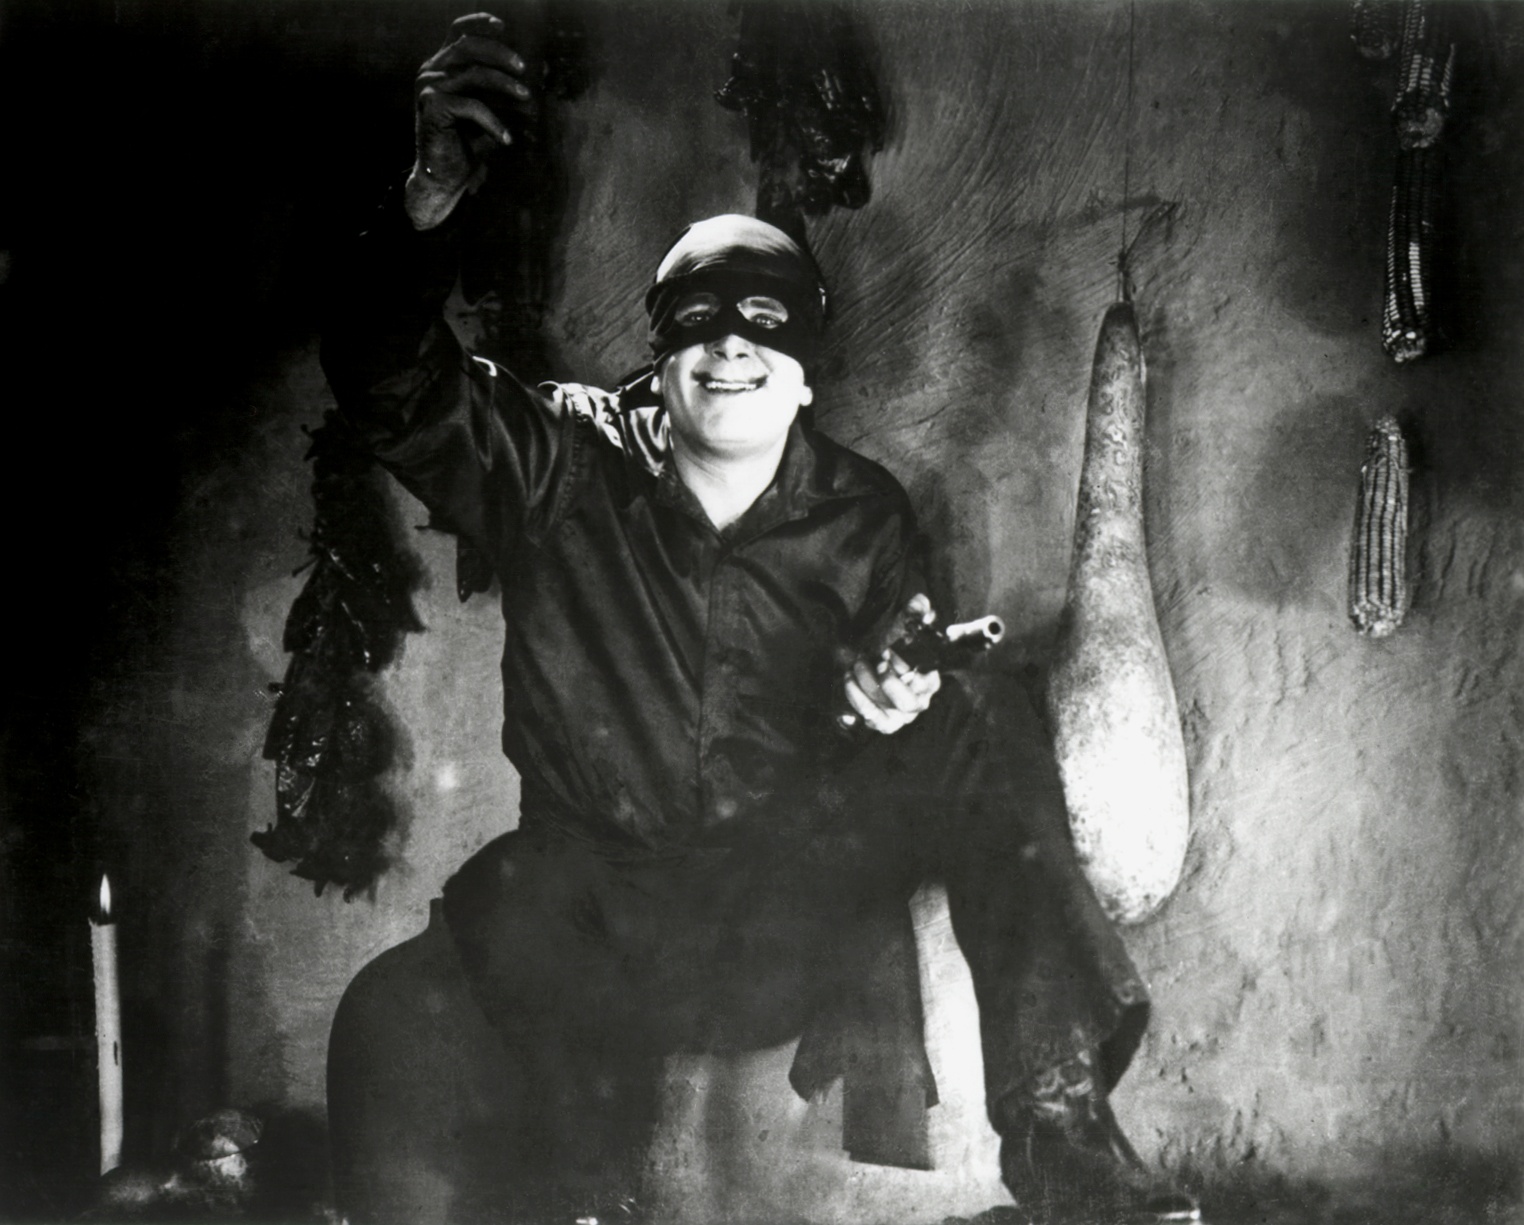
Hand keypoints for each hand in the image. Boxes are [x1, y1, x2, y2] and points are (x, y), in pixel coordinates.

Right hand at [404, 13, 535, 229]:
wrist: (444, 177)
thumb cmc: (467, 143)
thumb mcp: (485, 108)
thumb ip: (496, 86)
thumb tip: (531, 70)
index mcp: (441, 65)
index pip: (457, 32)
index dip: (478, 23)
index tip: (503, 26)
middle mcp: (431, 71)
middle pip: (467, 46)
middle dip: (499, 53)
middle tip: (523, 68)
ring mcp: (428, 86)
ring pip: (473, 73)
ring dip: (504, 84)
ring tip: (525, 97)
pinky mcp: (432, 106)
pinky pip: (472, 106)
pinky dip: (493, 122)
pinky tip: (506, 139)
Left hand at [842, 594, 942, 734]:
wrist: (880, 658)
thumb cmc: (898, 645)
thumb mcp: (907, 626)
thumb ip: (916, 612)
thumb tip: (920, 603)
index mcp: (931, 679)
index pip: (926, 681)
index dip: (904, 669)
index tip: (886, 651)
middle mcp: (920, 701)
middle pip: (907, 702)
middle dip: (886, 682)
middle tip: (870, 660)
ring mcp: (902, 715)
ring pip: (887, 713)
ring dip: (867, 689)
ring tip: (855, 666)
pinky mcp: (884, 722)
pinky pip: (872, 719)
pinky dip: (857, 700)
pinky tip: (849, 680)